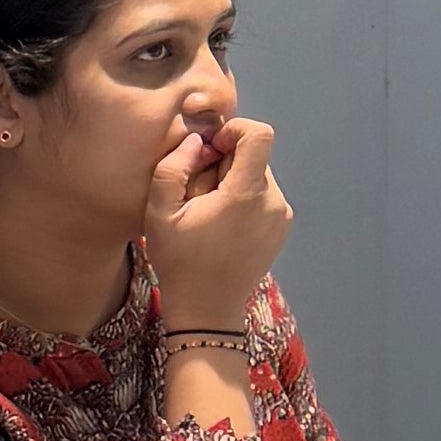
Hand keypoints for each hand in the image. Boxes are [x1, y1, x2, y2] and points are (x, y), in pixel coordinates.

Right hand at [144, 111, 291, 332]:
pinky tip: (222, 224)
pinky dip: (243, 198)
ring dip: (233, 181)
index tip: (211, 150)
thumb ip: (173, 167)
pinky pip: (263, 195)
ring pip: (258, 175)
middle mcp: (273, 201)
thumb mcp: (159, 213)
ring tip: (208, 211)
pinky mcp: (281, 227)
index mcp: (247, 194)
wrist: (207, 309)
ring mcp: (281, 216)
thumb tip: (196, 141)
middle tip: (198, 192)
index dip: (234, 130)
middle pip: (254, 156)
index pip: (259, 135)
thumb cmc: (179, 261)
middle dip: (225, 162)